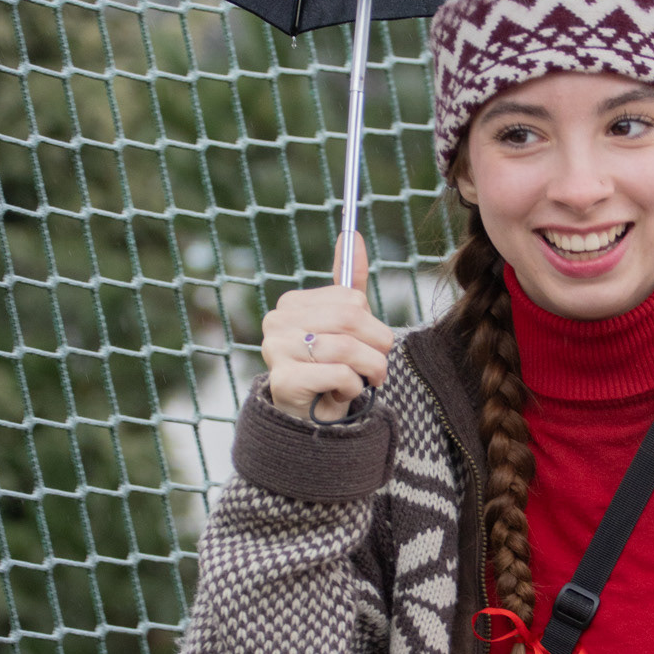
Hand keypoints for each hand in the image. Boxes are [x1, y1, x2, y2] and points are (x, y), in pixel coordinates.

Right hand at [261, 234, 394, 424]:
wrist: (309, 419)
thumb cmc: (329, 368)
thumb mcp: (343, 325)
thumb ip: (349, 283)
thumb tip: (352, 234)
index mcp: (292, 303)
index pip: (351, 300)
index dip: (373, 326)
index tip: (369, 346)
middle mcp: (277, 322)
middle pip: (351, 320)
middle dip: (376, 348)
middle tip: (378, 368)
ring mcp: (276, 350)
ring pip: (347, 348)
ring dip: (368, 371)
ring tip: (362, 381)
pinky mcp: (282, 380)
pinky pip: (338, 374)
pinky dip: (352, 387)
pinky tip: (341, 393)